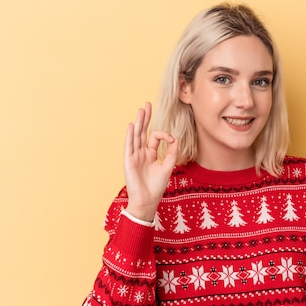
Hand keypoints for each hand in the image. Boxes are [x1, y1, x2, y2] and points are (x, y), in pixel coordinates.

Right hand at [123, 102, 177, 220]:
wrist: (147, 200)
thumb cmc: (156, 186)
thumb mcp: (168, 167)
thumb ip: (172, 153)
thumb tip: (176, 139)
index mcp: (151, 154)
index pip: (155, 138)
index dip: (164, 135)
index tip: (172, 139)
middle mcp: (141, 153)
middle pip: (143, 132)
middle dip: (146, 118)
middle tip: (147, 105)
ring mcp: (134, 156)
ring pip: (136, 136)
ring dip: (138, 123)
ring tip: (141, 110)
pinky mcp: (129, 161)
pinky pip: (129, 146)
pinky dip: (130, 136)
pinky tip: (132, 126)